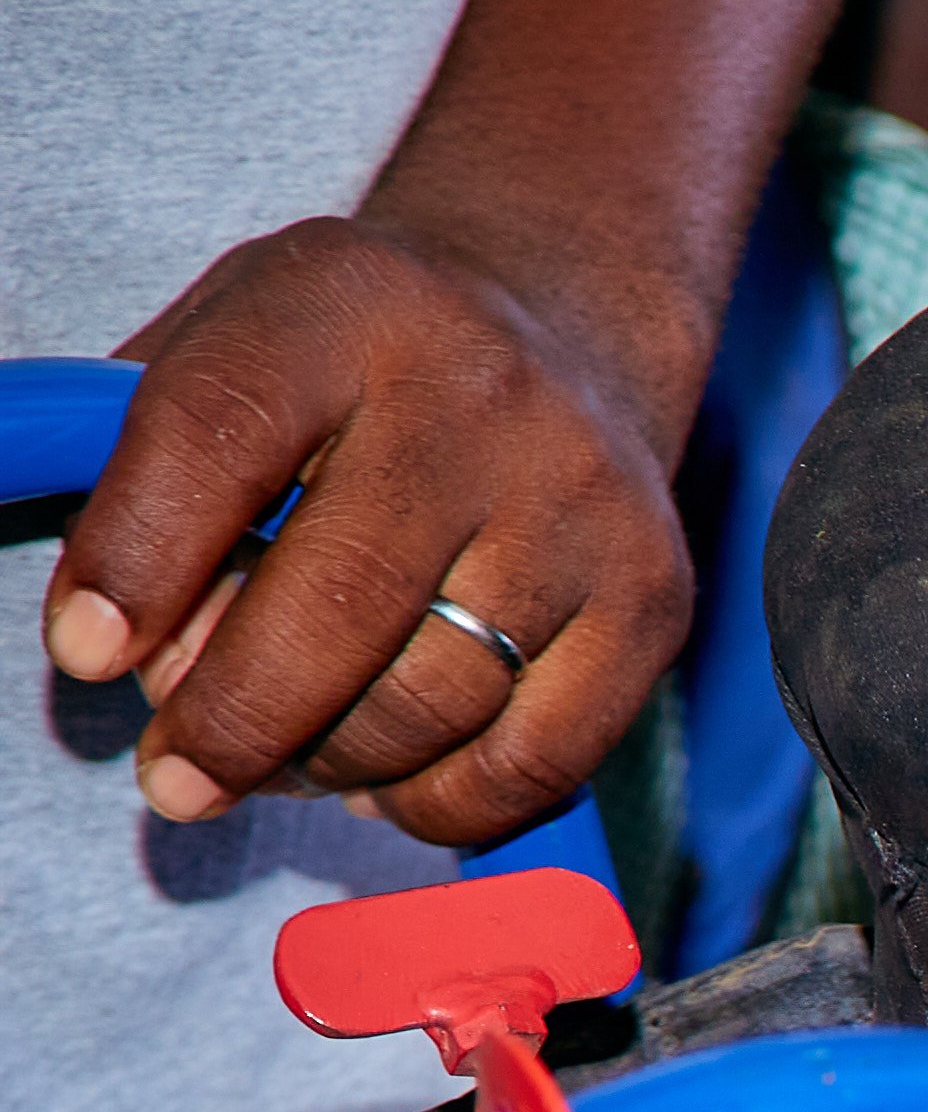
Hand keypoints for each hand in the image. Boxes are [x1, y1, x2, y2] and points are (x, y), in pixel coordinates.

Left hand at [51, 217, 692, 848]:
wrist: (565, 320)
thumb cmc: (356, 359)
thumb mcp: (231, 336)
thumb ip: (152, 465)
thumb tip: (131, 654)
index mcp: (345, 306)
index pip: (216, 435)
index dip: (138, 560)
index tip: (90, 655)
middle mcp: (481, 399)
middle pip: (337, 604)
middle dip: (233, 721)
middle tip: (178, 775)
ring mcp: (584, 506)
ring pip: (434, 703)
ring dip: (332, 764)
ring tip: (288, 758)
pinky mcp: (653, 602)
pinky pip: (535, 763)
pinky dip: (441, 805)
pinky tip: (386, 784)